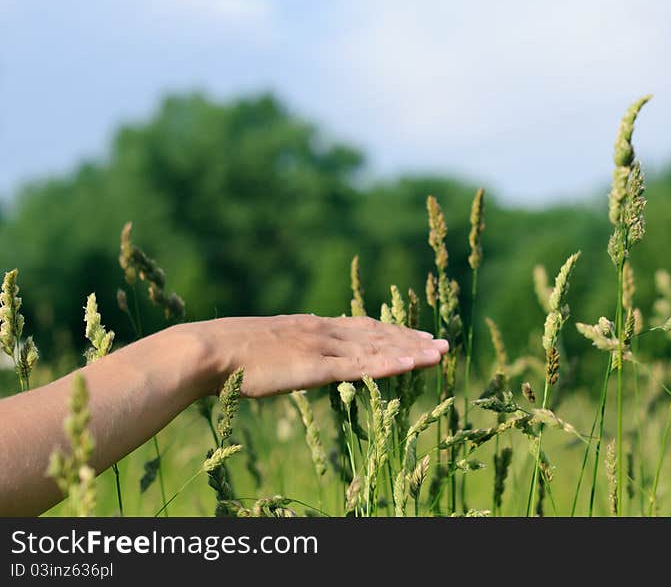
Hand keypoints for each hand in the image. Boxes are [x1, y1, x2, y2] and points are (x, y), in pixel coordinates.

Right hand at [189, 315, 448, 397]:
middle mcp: (323, 330)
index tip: (412, 335)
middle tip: (440, 342)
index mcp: (310, 326)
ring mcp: (323, 346)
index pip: (360, 327)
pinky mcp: (318, 365)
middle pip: (377, 334)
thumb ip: (286, 350)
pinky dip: (391, 363)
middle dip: (410, 339)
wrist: (208, 351)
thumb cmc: (227, 356)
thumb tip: (293, 357)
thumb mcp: (265, 347)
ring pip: (378, 347)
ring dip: (412, 350)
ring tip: (440, 352)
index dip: (389, 332)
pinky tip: (414, 364)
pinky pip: (363, 365)